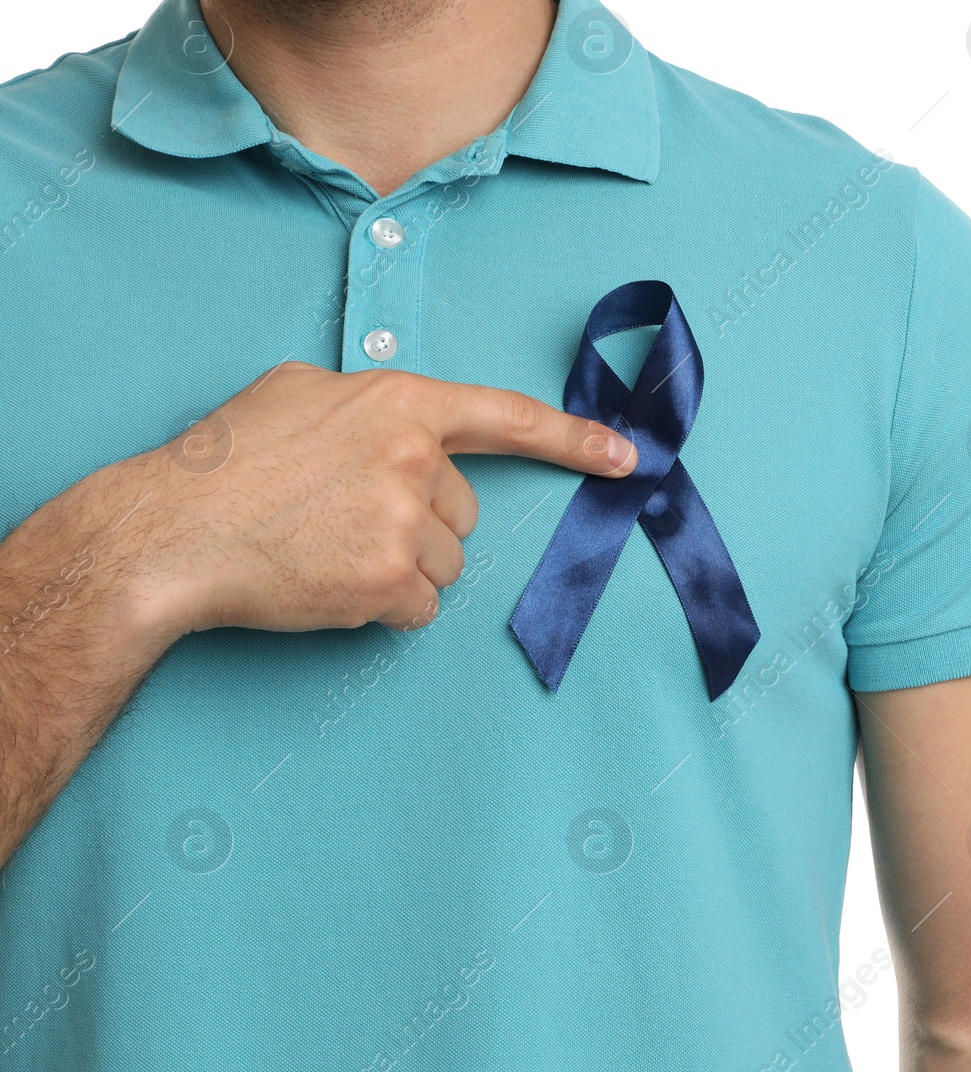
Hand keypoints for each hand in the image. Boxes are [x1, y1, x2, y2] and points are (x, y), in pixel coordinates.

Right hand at [128, 362, 635, 635]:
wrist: (173, 532)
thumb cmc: (225, 462)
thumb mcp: (298, 393)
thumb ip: (368, 404)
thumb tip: (399, 424)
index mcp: (399, 403)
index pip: (506, 417)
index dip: (572, 439)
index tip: (626, 456)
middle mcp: (416, 459)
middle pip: (464, 513)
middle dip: (420, 523)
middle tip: (345, 519)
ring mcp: (407, 522)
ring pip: (447, 564)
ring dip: (402, 568)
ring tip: (329, 550)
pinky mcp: (393, 582)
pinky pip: (423, 607)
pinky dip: (388, 607)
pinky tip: (332, 584)